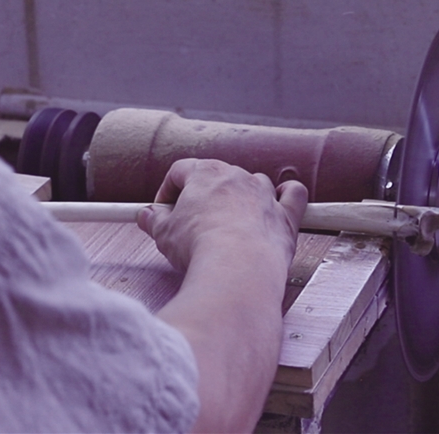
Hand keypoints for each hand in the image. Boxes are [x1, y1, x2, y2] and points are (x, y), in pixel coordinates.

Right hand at [137, 159, 307, 271]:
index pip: (181, 171)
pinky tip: (280, 198)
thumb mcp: (164, 233)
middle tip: (190, 223)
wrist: (238, 267)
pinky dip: (288, 194)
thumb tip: (145, 216)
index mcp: (205, 173)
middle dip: (202, 197)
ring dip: (239, 198)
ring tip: (227, 222)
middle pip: (216, 177)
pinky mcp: (285, 215)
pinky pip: (293, 194)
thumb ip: (154, 221)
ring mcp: (264, 194)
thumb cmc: (199, 246)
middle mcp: (237, 176)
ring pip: (251, 183)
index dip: (168, 191)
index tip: (163, 211)